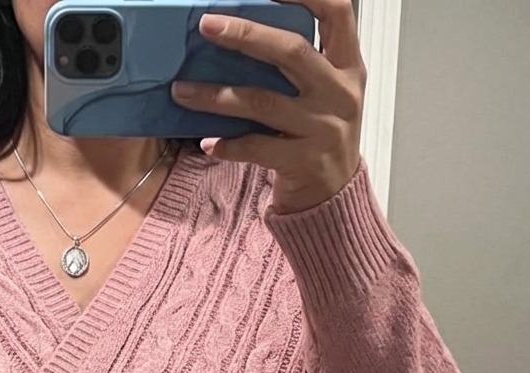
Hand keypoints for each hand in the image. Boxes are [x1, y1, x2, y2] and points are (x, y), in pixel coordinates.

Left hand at [170, 0, 365, 213]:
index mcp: (347, 66)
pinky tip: (207, 144)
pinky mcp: (302, 161)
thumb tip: (242, 32)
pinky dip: (228, 145)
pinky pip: (256, 148)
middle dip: (246, 34)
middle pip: (291, 52)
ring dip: (217, 95)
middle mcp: (338, 93)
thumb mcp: (325, 92)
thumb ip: (299, 64)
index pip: (337, 12)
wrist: (334, 197)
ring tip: (181, 91)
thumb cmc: (319, 135)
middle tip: (207, 25)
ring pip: (263, 103)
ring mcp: (322, 128)